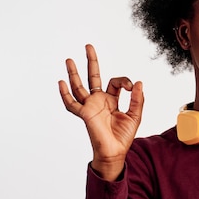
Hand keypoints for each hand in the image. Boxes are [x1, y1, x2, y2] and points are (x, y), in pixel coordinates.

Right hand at [59, 44, 143, 179]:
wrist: (116, 152)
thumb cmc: (124, 136)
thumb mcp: (135, 115)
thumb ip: (138, 99)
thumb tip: (138, 82)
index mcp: (111, 100)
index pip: (115, 82)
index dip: (124, 81)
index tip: (131, 87)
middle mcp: (99, 101)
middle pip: (93, 77)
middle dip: (91, 62)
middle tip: (88, 46)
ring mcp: (90, 106)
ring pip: (79, 87)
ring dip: (74, 73)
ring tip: (69, 60)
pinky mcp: (85, 114)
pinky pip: (71, 104)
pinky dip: (65, 94)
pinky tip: (60, 83)